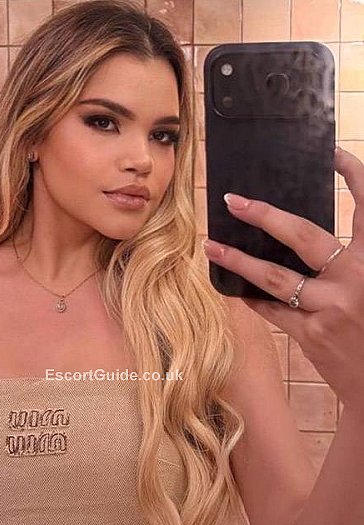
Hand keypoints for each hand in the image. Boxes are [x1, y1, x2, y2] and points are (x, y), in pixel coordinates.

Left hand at [202, 146, 363, 414]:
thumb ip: (353, 260)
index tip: (331, 153)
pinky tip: (234, 286)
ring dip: (238, 260)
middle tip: (232, 201)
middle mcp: (354, 279)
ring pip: (275, 277)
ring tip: (211, 246)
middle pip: (302, 235)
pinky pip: (272, 310)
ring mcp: (330, 308)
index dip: (352, 174)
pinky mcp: (311, 335)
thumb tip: (309, 239)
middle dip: (263, 215)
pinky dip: (252, 297)